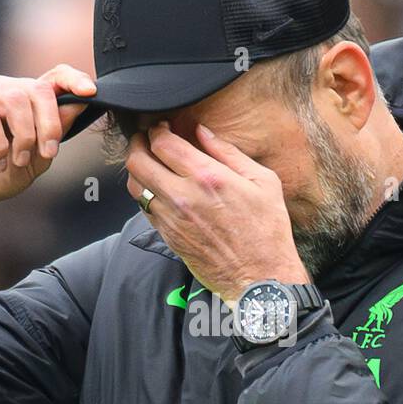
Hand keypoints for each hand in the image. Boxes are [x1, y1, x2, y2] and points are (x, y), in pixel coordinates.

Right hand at [0, 65, 96, 238]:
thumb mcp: (36, 160)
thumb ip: (55, 133)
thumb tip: (77, 105)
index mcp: (25, 100)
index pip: (53, 76)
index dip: (73, 79)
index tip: (90, 92)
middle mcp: (3, 89)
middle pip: (38, 89)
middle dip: (49, 123)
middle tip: (48, 153)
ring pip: (14, 98)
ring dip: (24, 135)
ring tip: (19, 160)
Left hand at [125, 121, 308, 303]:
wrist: (260, 277)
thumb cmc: (267, 230)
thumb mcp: (263, 182)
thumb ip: (229, 153)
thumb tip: (203, 132)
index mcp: (208, 177)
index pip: (163, 143)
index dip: (156, 129)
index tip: (161, 126)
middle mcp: (183, 197)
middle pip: (137, 161)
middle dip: (137, 144)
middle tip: (144, 139)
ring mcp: (171, 218)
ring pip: (134, 185)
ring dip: (137, 169)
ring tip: (148, 162)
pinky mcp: (168, 236)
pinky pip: (144, 207)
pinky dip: (145, 192)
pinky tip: (158, 188)